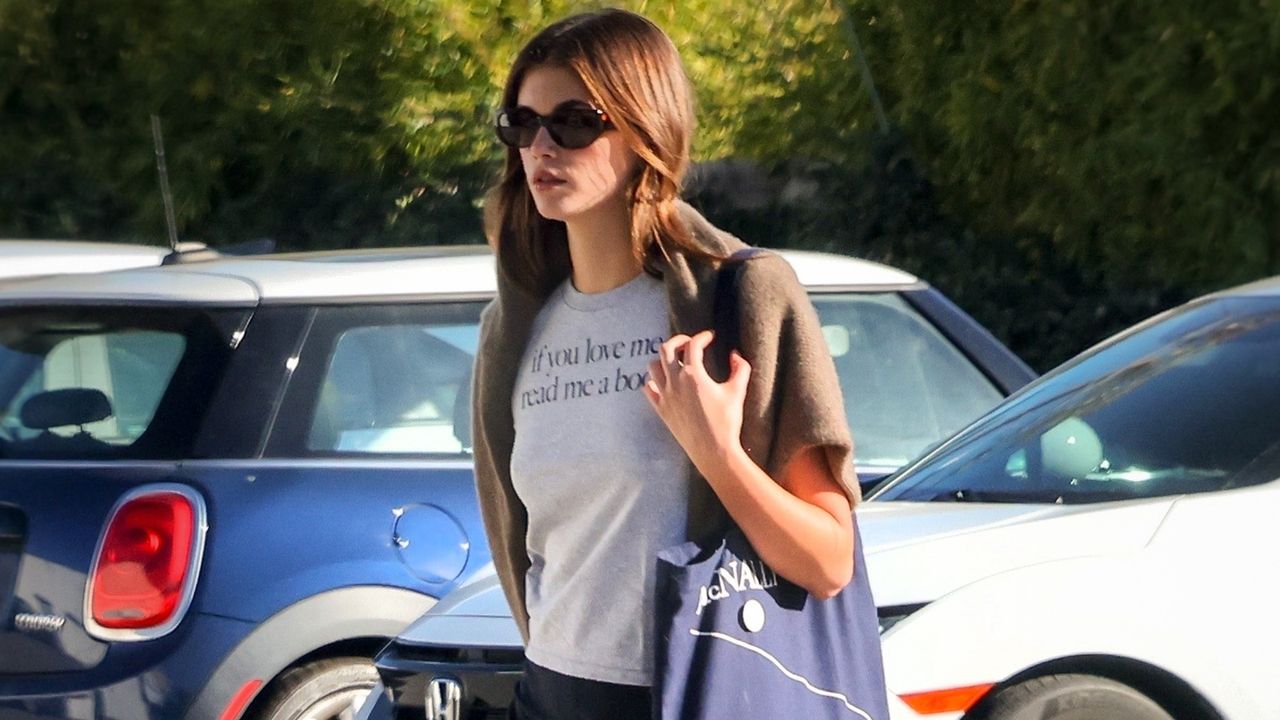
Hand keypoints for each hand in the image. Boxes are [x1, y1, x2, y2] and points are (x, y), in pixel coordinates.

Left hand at [643, 330, 751, 471]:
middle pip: (666, 349)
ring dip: (663, 359)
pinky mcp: (661, 410)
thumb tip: (735, 354)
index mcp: (693, 375)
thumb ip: (740, 369)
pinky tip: (664, 382)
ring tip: (675, 361)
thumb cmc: (727, 422)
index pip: (693, 345)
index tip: (710, 336)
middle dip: (677, 341)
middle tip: (689, 343)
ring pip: (653, 367)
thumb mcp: (738, 392)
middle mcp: (675, 382)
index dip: (702, 337)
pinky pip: (648, 389)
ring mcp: (665, 396)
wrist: (713, 451)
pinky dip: (653, 381)